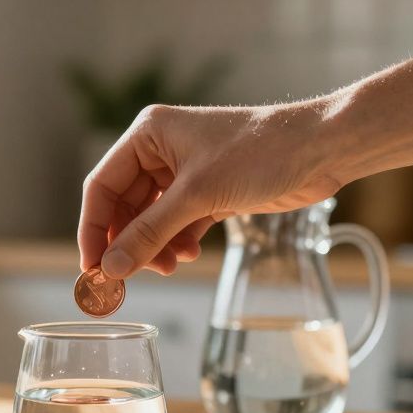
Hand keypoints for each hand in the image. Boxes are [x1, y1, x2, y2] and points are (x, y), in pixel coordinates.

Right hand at [78, 100, 347, 278]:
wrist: (320, 150)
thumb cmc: (260, 153)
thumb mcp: (197, 196)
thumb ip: (150, 233)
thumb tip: (111, 267)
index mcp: (148, 135)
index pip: (102, 186)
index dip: (94, 229)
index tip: (92, 267)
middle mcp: (161, 151)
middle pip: (125, 207)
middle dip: (129, 243)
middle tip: (128, 278)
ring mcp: (186, 172)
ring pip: (152, 219)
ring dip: (155, 247)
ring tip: (169, 266)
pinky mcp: (209, 191)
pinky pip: (178, 224)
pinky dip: (178, 243)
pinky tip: (189, 256)